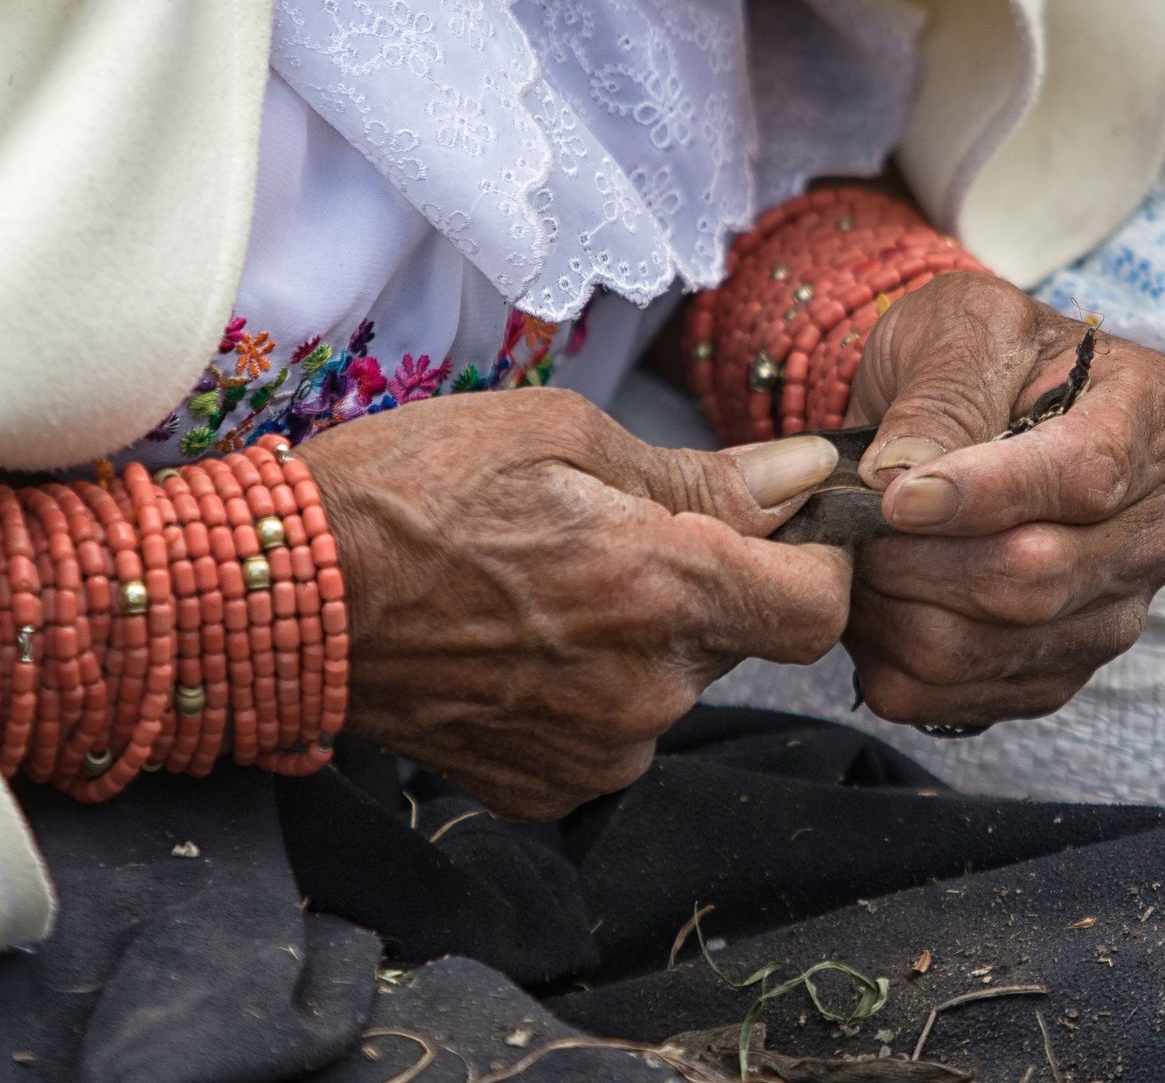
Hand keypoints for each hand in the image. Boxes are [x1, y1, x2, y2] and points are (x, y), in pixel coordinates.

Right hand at [300, 389, 850, 818]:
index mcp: (658, 588)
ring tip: (556, 588)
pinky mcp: (549, 788)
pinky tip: (529, 644)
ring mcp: (596, 751)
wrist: (285, 599)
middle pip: (742, 641)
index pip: (818, 609)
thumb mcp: (560, 436)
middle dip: (712, 585)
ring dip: (650, 637)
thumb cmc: (412, 492)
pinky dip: (599, 687)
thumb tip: (800, 478)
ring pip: (677, 685)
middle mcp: (643, 689)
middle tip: (623, 534)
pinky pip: (618, 731)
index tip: (784, 531)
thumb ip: (699, 473)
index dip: (818, 565)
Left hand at [843, 272, 1164, 728]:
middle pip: (1038, 577)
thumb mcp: (958, 327)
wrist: (966, 406)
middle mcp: (1161, 527)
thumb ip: (940, 392)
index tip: (894, 493)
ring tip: (854, 557)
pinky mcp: (1060, 669)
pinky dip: (892, 658)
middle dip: (918, 557)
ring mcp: (1118, 609)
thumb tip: (902, 478)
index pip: (1086, 477)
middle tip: (851, 525)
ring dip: (894, 609)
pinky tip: (873, 604)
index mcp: (1158, 418)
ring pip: (992, 645)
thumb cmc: (973, 355)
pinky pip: (964, 697)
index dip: (980, 494)